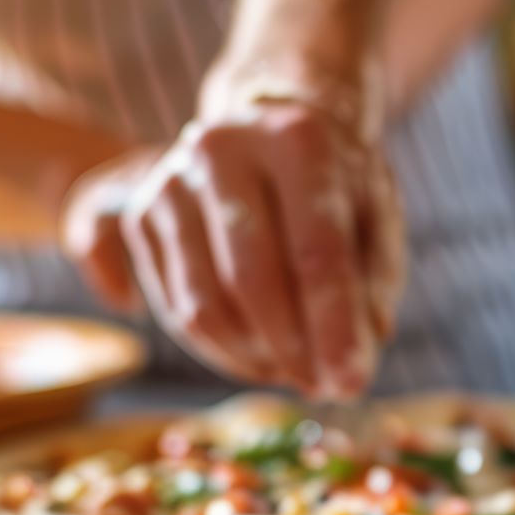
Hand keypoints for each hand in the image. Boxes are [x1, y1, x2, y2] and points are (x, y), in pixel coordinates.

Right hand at [60, 96, 402, 398]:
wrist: (267, 126)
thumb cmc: (333, 181)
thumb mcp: (375, 213)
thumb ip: (373, 284)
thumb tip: (350, 366)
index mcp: (296, 138)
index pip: (317, 250)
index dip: (335, 327)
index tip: (353, 385)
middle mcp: (222, 149)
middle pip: (251, 279)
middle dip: (290, 350)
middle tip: (323, 387)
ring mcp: (171, 182)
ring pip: (204, 304)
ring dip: (252, 359)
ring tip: (294, 373)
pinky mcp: (140, 215)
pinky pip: (174, 308)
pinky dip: (218, 349)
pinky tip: (258, 357)